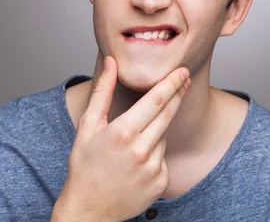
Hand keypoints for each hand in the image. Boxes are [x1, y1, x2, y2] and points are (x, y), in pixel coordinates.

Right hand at [51, 56, 190, 221]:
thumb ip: (103, 90)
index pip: (156, 100)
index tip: (182, 71)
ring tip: (132, 142)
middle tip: (185, 79)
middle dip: (178, 94)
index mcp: (122, 132)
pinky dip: (155, 153)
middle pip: (167, 113)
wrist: (89, 209)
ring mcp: (153, 168)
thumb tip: (111, 62)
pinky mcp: (161, 182)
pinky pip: (163, 158)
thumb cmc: (84, 165)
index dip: (171, 83)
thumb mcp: (88, 125)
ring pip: (163, 136)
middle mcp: (141, 150)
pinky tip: (137, 162)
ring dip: (156, 130)